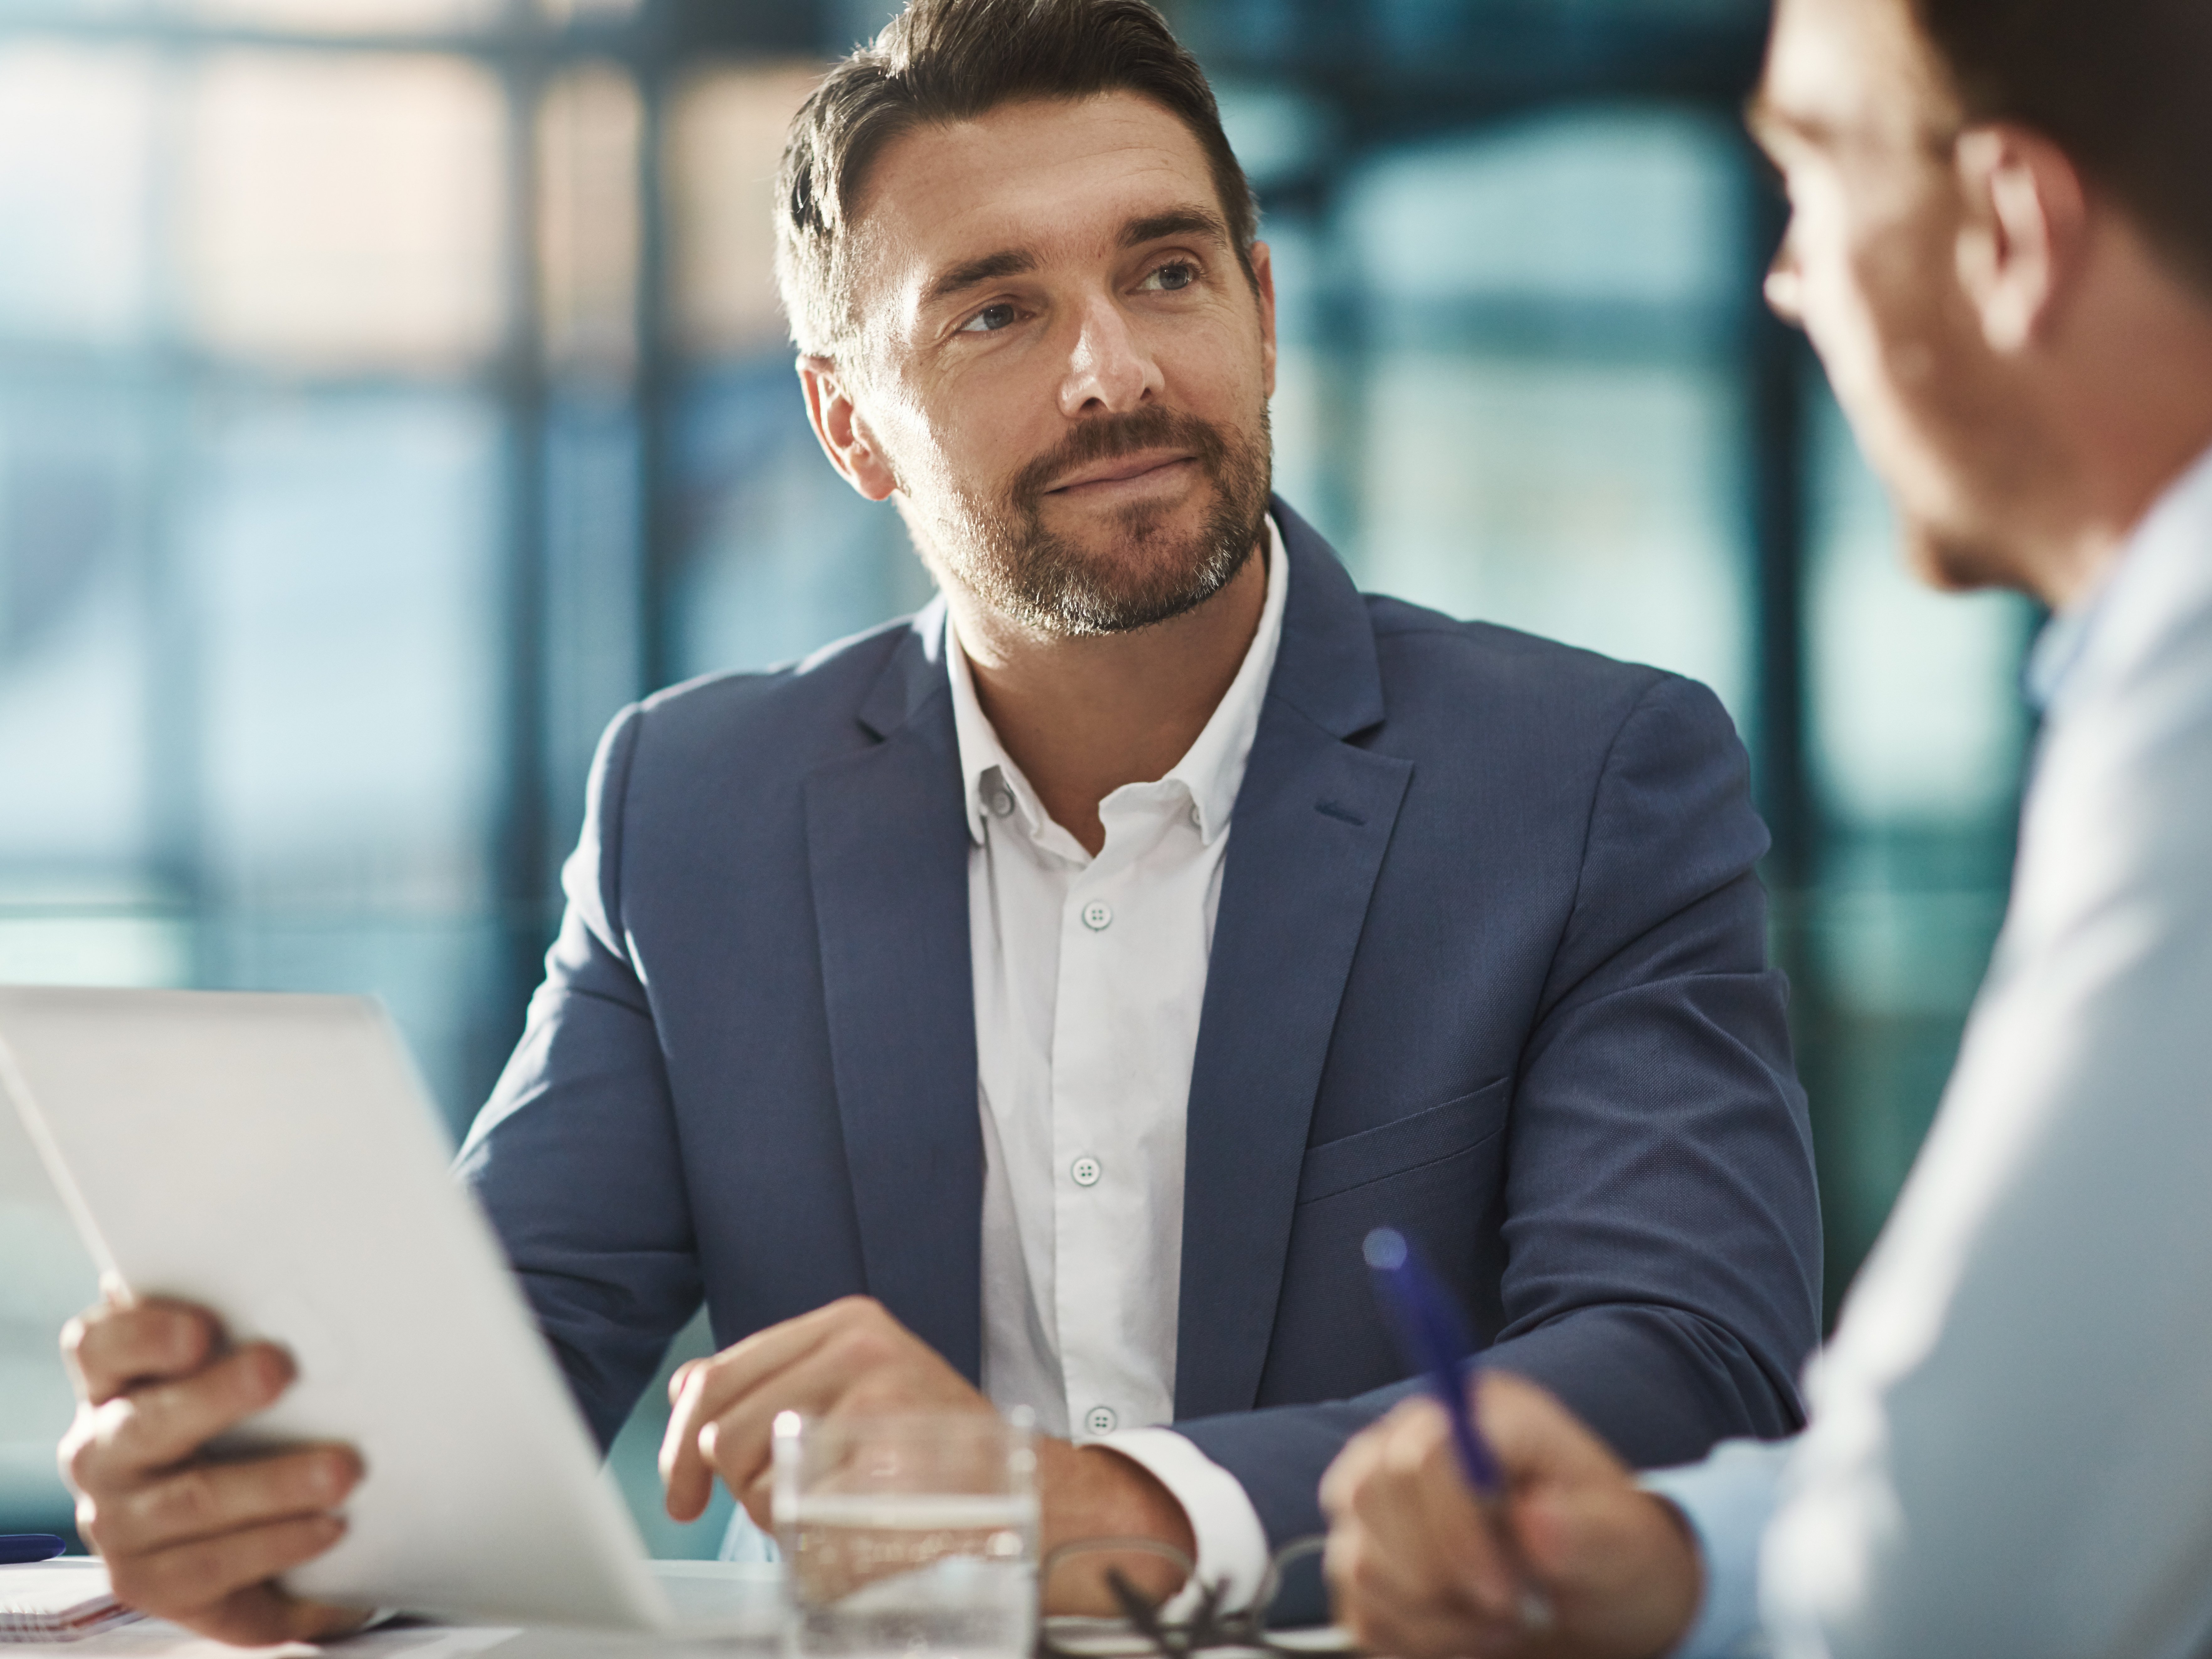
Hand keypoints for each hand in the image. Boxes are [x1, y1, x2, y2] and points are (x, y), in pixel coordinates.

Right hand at [58, 1285, 367, 1645]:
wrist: (251, 1527)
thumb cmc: (248, 1424)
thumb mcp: (239, 1372)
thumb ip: (248, 1328)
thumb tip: (315, 1273)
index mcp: (116, 1385)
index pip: (99, 1347)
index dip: (140, 1334)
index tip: (199, 1328)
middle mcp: (104, 1452)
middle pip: (146, 1423)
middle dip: (215, 1397)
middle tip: (278, 1370)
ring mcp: (121, 1523)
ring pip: (192, 1500)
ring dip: (274, 1483)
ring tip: (343, 1470)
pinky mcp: (151, 1582)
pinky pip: (214, 1564)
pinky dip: (278, 1543)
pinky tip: (330, 1527)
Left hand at [659, 1295, 1192, 1610]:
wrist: (1030, 1494)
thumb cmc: (933, 1446)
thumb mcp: (855, 1383)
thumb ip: (769, 1380)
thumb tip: (685, 1389)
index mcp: (845, 1323)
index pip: (715, 1377)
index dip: (677, 1442)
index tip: (680, 1493)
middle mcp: (860, 1349)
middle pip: (722, 1430)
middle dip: (726, 1485)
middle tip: (759, 1507)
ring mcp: (878, 1405)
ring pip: (754, 1479)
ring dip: (772, 1515)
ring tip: (826, 1509)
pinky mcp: (890, 1467)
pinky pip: (801, 1521)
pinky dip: (811, 1545)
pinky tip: (852, 1533)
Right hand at [1320, 1372, 1702, 1658]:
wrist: (1592, 1593)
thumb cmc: (1607, 1550)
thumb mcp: (1623, 1542)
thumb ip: (1588, 1531)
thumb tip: (1535, 1522)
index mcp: (1484, 1414)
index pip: (1426, 1448)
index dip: (1454, 1527)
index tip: (1506, 1594)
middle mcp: (1412, 1439)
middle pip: (1368, 1494)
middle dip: (1437, 1576)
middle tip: (1507, 1614)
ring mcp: (1378, 1499)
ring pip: (1357, 1559)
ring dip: (1432, 1618)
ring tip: (1498, 1628)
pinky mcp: (1364, 1556)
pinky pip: (1357, 1607)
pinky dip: (1412, 1639)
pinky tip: (1465, 1637)